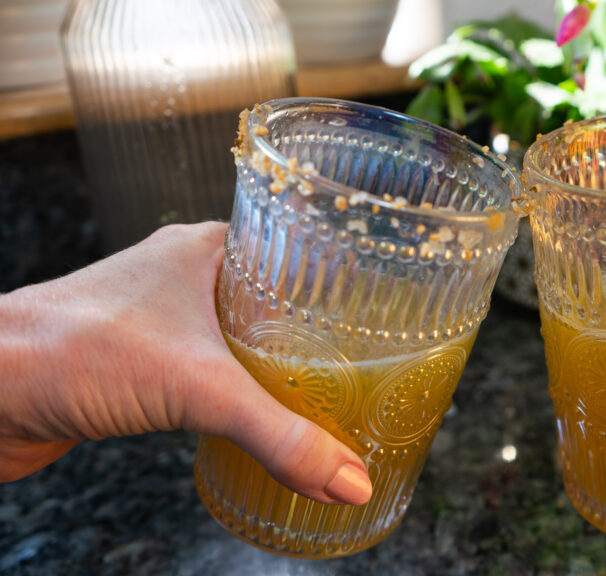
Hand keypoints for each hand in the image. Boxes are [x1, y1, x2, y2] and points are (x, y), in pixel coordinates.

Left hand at [0, 223, 371, 504]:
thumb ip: (282, 436)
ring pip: (240, 335)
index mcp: (207, 250)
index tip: (381, 307)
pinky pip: (208, 369)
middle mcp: (186, 276)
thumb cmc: (70, 350)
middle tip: (367, 362)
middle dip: (318, 331)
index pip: (295, 247)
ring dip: (277, 363)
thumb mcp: (200, 389)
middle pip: (275, 297)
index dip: (341, 275)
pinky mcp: (141, 362)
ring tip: (326, 392)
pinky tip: (258, 415)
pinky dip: (237, 390)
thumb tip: (349, 479)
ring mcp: (161, 317)